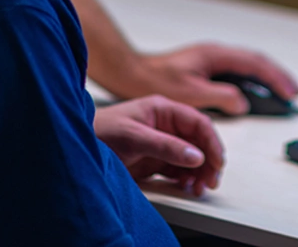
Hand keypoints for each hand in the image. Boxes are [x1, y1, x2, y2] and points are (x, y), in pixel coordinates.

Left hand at [93, 95, 223, 196]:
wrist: (80, 145)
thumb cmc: (102, 130)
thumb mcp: (134, 136)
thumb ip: (165, 146)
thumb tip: (196, 156)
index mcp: (163, 109)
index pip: (198, 122)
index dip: (211, 142)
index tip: (216, 162)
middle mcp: (166, 125)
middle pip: (199, 141)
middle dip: (209, 161)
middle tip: (210, 180)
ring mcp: (161, 142)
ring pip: (192, 157)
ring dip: (200, 172)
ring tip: (198, 187)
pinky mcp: (155, 159)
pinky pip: (179, 169)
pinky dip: (188, 179)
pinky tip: (188, 187)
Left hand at [116, 43, 297, 114]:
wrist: (135, 73)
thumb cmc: (158, 81)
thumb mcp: (192, 93)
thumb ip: (220, 96)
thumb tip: (243, 102)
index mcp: (214, 54)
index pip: (254, 63)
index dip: (276, 78)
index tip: (291, 92)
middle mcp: (215, 52)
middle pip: (255, 60)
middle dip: (277, 75)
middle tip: (295, 92)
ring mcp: (211, 58)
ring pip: (247, 64)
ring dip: (267, 77)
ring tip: (283, 92)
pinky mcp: (207, 66)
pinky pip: (237, 70)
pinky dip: (252, 80)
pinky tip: (257, 91)